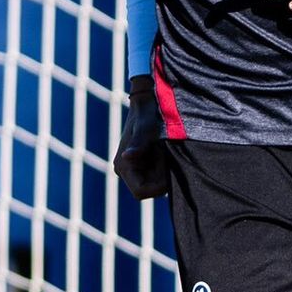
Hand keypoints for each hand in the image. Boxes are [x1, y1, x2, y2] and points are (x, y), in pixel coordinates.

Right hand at [114, 74, 167, 199]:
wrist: (149, 99)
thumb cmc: (148, 112)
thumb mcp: (147, 128)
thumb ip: (139, 143)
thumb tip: (127, 157)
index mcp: (123, 166)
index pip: (141, 192)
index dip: (158, 186)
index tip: (168, 166)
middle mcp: (126, 170)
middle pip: (151, 189)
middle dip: (164, 177)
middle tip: (167, 153)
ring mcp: (135, 168)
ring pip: (157, 183)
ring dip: (166, 171)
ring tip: (166, 149)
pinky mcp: (144, 164)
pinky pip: (159, 175)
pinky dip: (167, 166)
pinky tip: (166, 150)